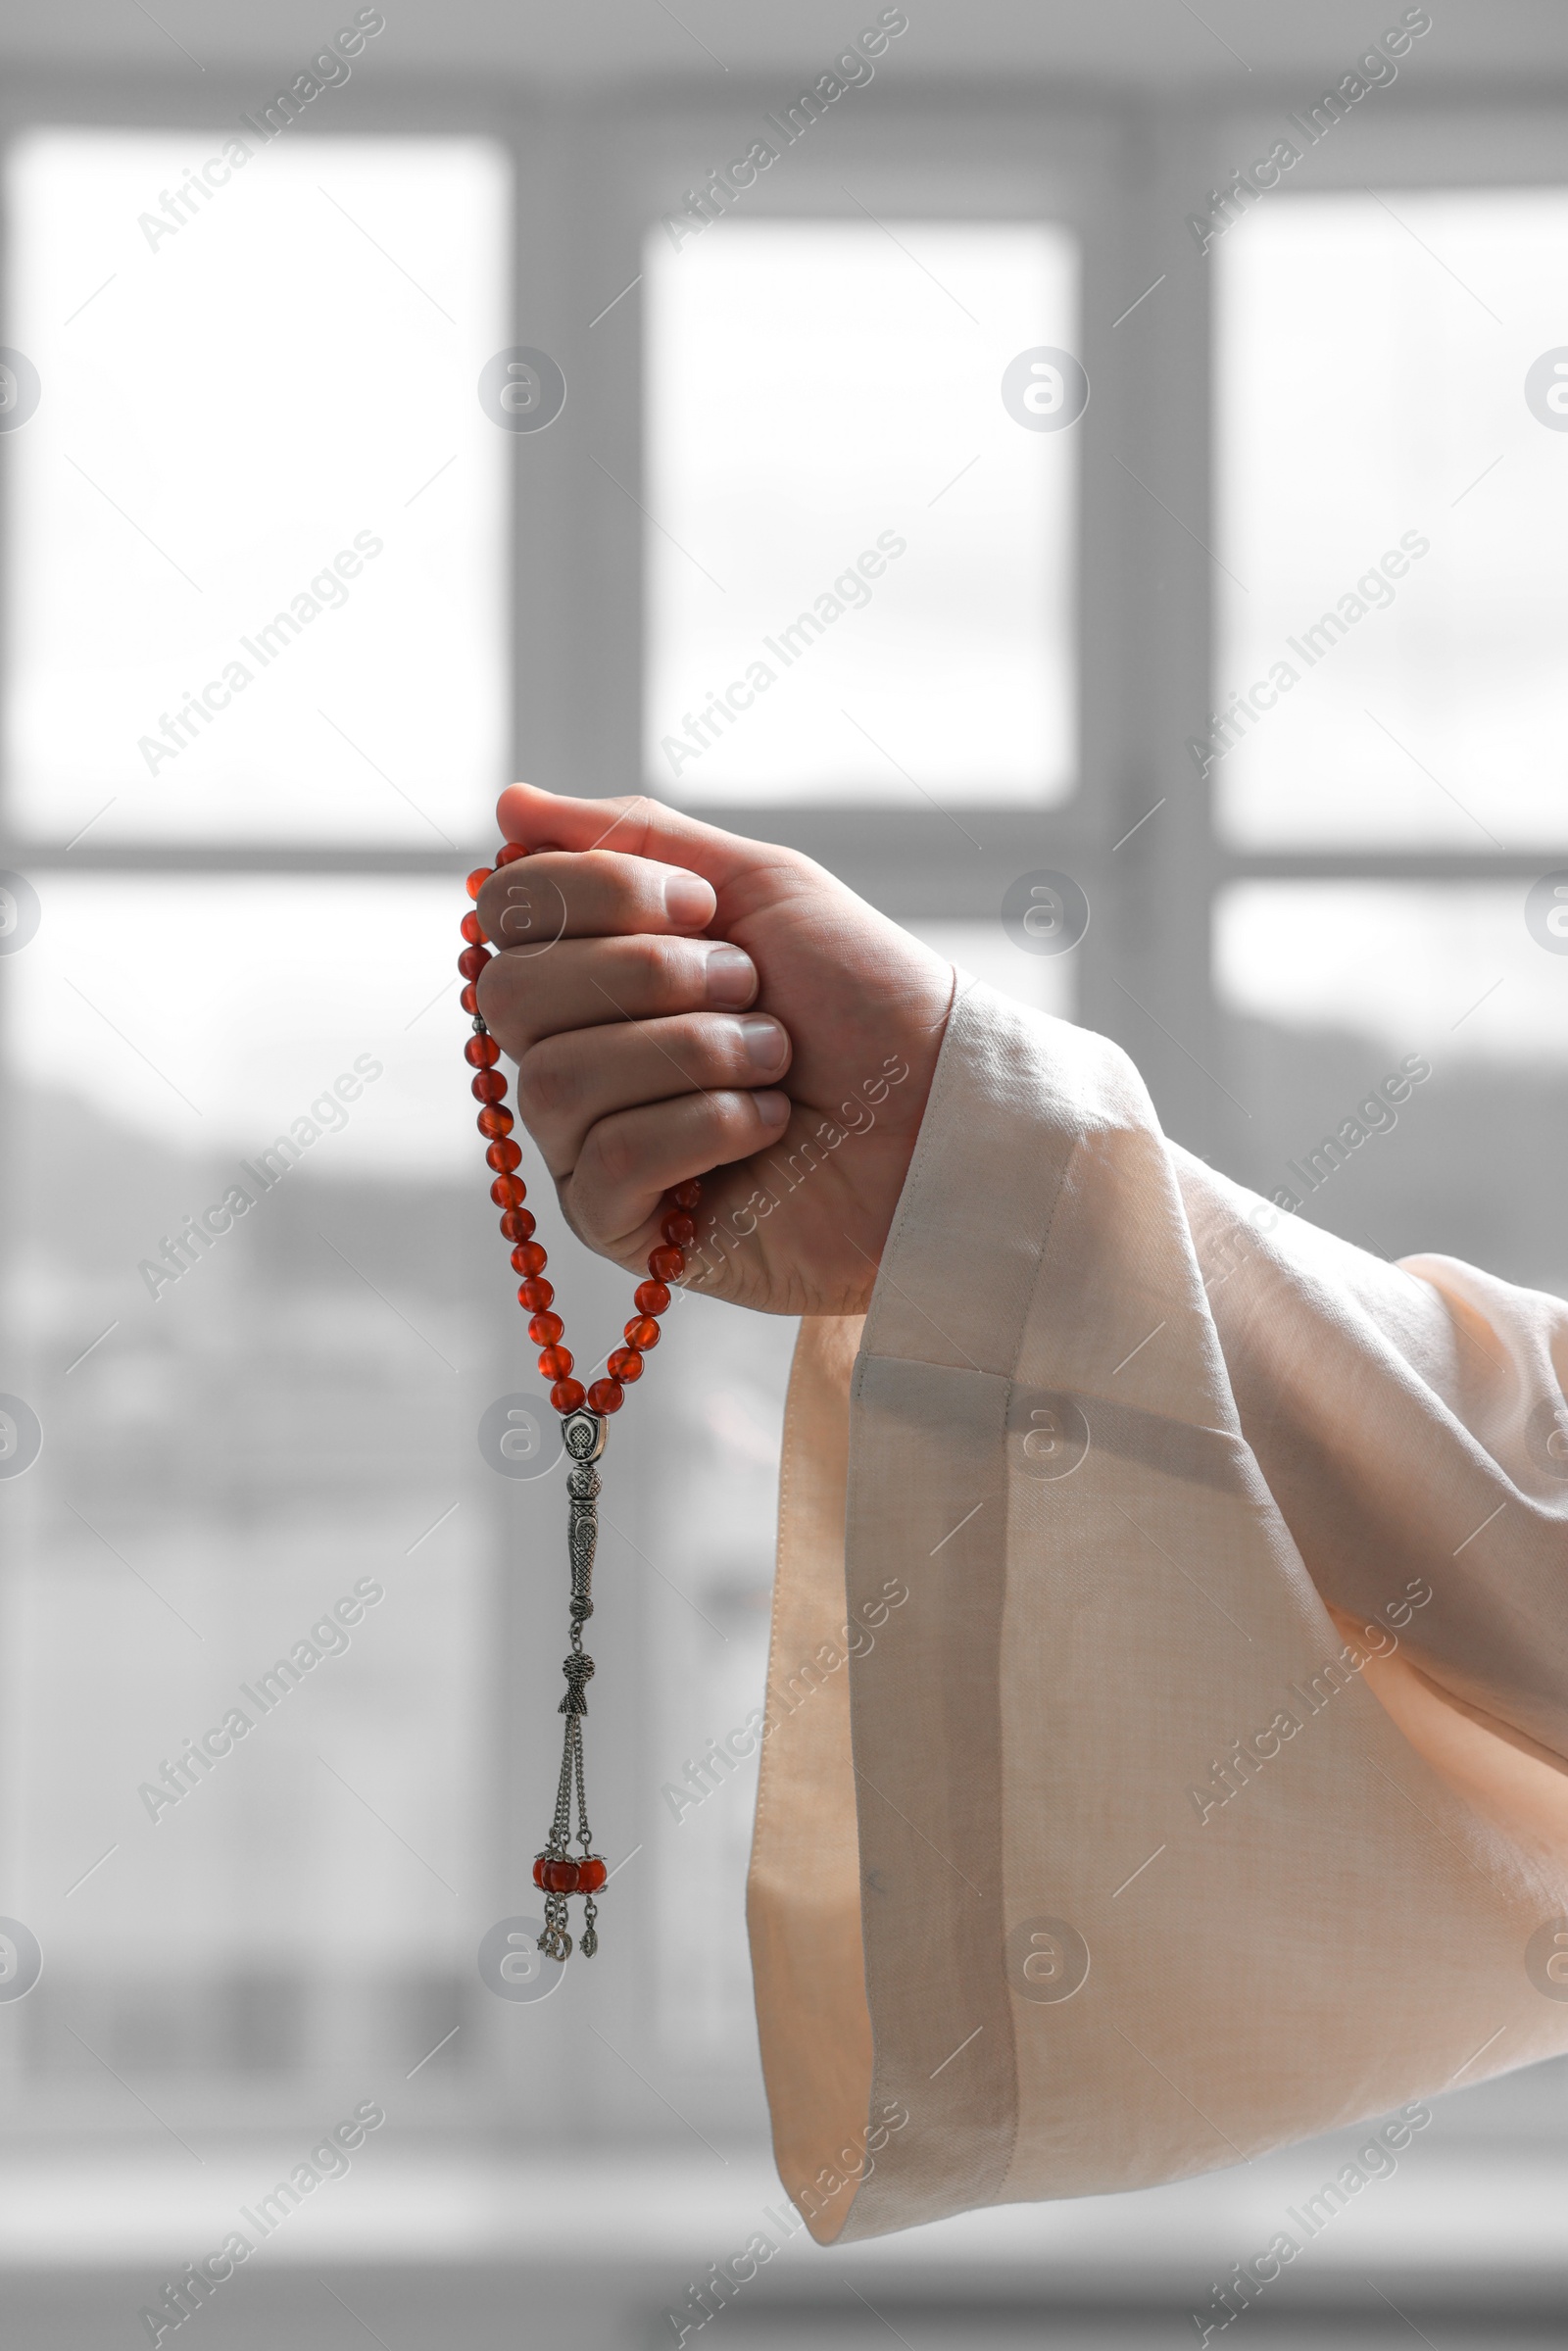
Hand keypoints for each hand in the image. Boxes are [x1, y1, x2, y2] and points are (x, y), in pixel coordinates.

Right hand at [475, 785, 954, 1315]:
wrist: (946, 1111)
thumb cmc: (866, 1000)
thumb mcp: (759, 885)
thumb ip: (631, 837)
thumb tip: (508, 801)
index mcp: (594, 969)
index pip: (507, 915)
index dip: (590, 894)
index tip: (699, 904)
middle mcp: (575, 1053)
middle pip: (510, 997)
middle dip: (646, 976)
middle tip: (747, 986)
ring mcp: (590, 1145)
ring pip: (555, 1081)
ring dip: (691, 1052)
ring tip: (773, 1060)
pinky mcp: (623, 1227)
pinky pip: (607, 1162)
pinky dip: (703, 1127)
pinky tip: (768, 1127)